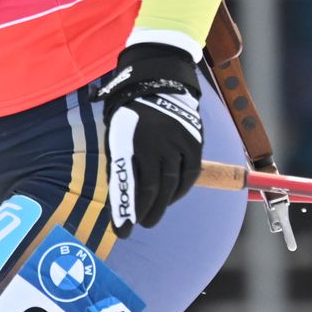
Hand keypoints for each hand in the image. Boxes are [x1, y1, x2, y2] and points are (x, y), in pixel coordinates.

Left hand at [96, 43, 203, 235]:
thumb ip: (122, 163)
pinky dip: (180, 190)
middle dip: (144, 212)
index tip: (121, 232)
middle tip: (140, 224)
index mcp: (130, 140)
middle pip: (152, 189)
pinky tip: (171, 197)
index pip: (128, 185)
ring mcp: (177, 141)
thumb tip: (123, 199)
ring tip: (152, 216)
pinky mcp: (194, 141)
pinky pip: (189, 175)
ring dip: (162, 204)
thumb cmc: (130, 113)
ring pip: (172, 185)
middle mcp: (154, 142)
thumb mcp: (117, 134)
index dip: (124, 211)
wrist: (158, 79)